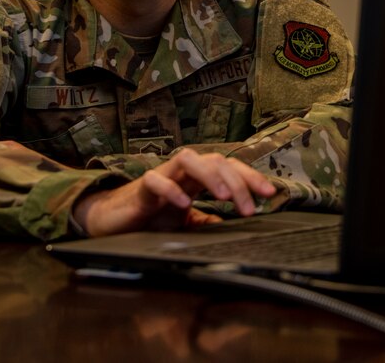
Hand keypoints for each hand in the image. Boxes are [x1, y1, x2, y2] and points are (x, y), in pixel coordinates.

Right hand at [72, 149, 276, 237]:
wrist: (114, 222)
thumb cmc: (152, 217)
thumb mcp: (187, 223)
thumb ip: (208, 221)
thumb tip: (235, 226)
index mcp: (197, 178)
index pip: (229, 168)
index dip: (251, 177)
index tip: (270, 193)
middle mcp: (182, 172)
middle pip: (215, 160)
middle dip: (237, 180)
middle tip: (249, 207)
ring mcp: (162, 175)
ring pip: (188, 158)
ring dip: (210, 174)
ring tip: (224, 196)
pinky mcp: (141, 187)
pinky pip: (156, 180)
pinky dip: (171, 189)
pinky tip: (183, 204)